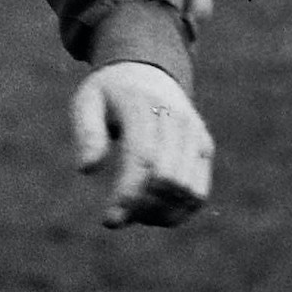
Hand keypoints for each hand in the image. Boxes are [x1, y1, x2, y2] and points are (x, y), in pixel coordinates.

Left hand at [71, 60, 213, 228]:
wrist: (147, 71)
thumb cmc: (110, 94)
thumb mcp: (87, 102)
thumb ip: (86, 132)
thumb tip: (87, 168)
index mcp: (142, 105)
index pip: (142, 157)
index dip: (129, 193)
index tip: (109, 219)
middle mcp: (176, 118)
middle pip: (167, 178)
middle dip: (141, 207)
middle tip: (115, 216)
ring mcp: (194, 133)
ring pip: (187, 190)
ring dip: (160, 214)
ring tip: (133, 213)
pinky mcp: (205, 147)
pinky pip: (199, 192)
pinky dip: (179, 212)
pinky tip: (153, 214)